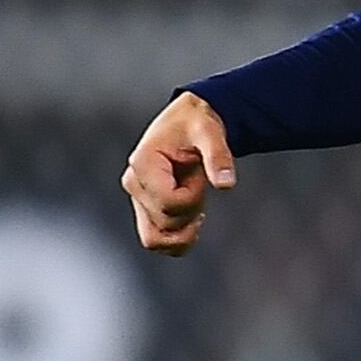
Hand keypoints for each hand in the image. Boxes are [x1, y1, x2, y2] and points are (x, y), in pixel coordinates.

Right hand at [124, 91, 236, 254]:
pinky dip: (176, 239)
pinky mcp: (144, 206)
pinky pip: (154, 238)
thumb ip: (218, 156)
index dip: (193, 197)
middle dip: (191, 209)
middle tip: (200, 184)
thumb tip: (226, 184)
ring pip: (153, 239)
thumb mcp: (210, 131)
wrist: (187, 120)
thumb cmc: (195, 122)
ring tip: (199, 210)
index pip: (169, 202)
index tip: (200, 177)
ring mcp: (137, 197)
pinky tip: (194, 220)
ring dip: (182, 232)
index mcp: (144, 163)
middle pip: (165, 222)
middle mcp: (134, 183)